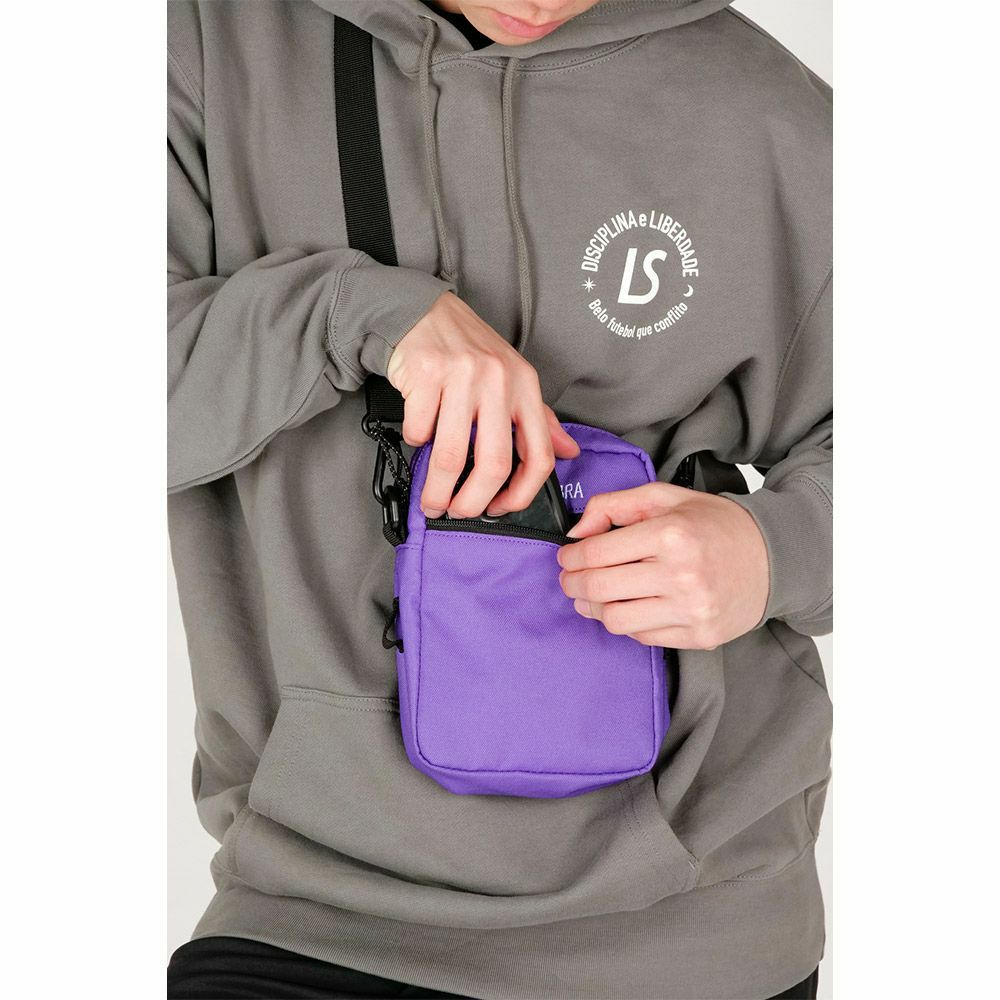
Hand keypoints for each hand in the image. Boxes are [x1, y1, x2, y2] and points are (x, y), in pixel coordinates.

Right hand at [387, 292, 578, 518]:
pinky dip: (416, 442)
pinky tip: (419, 437)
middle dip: (474, 501)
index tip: (501, 508)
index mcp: (526, 387)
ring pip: (450, 455)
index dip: (521, 494)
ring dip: (437, 489)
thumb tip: (569, 453)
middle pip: (493, 464)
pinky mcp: (426, 374)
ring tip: (432, 501)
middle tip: (461, 512)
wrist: (425, 312)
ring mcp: (462, 377)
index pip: (539, 456)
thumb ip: (541, 421)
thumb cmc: (471, 350)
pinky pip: (419, 429)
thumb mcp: (516, 380)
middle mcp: (499, 381)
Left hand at [556, 482, 768, 648]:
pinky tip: (628, 606)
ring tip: (591, 596)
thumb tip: (576, 531)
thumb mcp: (665, 497)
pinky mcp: (700, 636)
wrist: (773, 557)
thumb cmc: (715, 524)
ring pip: (615, 619)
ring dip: (593, 608)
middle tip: (570, 579)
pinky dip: (627, 622)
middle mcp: (682, 574)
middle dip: (573, 584)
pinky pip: (642, 636)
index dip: (571, 557)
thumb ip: (614, 505)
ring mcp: (692, 609)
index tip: (567, 557)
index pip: (597, 553)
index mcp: (671, 534)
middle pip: (600, 588)